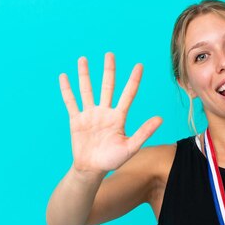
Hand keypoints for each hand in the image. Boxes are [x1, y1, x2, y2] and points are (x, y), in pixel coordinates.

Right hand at [59, 52, 162, 175]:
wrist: (92, 169)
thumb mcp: (131, 147)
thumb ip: (144, 132)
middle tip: (110, 54)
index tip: (139, 65)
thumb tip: (160, 119)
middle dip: (109, 70)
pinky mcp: (76, 120)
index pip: (128, 94)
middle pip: (107, 87)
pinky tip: (64, 76)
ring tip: (83, 59)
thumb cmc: (112, 160)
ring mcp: (90, 115)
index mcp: (119, 117)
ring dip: (85, 75)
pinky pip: (71, 102)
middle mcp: (105, 112)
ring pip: (87, 90)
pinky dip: (67, 90)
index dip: (134, 80)